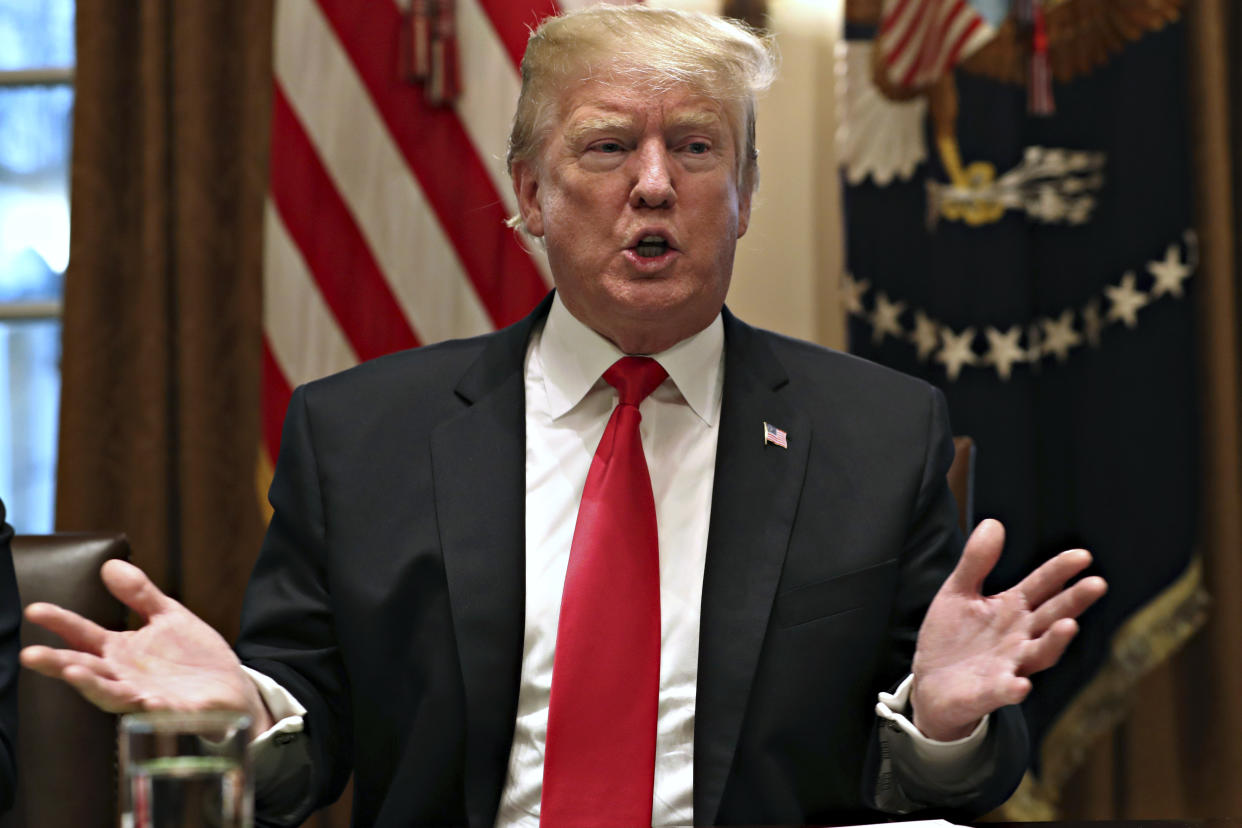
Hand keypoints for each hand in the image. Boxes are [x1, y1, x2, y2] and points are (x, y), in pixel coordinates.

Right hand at [20, 560, 272, 733]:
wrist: (231, 686)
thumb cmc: (192, 655)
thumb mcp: (167, 616)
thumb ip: (139, 594)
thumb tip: (110, 564)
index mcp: (121, 651)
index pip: (83, 635)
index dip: (60, 622)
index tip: (35, 609)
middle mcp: (125, 676)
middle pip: (85, 669)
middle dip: (58, 662)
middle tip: (30, 654)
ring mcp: (146, 696)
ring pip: (111, 694)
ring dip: (92, 685)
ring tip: (73, 671)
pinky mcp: (172, 712)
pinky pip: (157, 711)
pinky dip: (147, 706)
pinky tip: (143, 698)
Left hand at [910, 519, 1106, 740]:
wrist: (932, 685)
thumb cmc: (953, 638)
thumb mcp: (958, 592)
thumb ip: (976, 562)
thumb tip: (994, 523)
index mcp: (1011, 610)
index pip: (1041, 586)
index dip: (1060, 571)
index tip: (1082, 556)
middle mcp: (1018, 637)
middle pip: (1051, 617)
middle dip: (1073, 602)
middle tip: (1097, 584)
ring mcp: (1007, 666)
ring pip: (1039, 654)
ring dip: (1054, 641)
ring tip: (1069, 625)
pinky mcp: (989, 692)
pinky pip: (1004, 691)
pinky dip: (1013, 689)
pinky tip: (1021, 685)